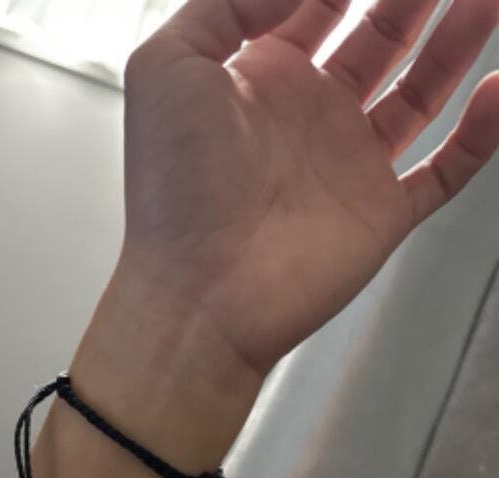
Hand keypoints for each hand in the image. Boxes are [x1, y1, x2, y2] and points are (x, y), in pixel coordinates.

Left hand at [119, 0, 498, 379]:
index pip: (321, 3)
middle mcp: (308, 117)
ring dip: (457, 42)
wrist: (200, 293)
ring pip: (420, 91)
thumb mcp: (168, 64)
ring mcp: (348, 166)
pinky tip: (498, 89)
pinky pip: (447, 169)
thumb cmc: (171, 191)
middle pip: (380, 36)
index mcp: (258, 78)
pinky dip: (482, 133)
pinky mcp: (381, 214)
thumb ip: (229, 2)